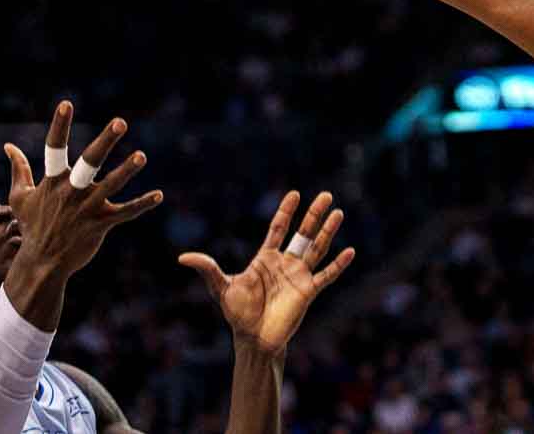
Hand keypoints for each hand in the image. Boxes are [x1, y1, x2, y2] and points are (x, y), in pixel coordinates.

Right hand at [4, 102, 162, 280]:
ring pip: (111, 186)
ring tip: (142, 156)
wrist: (41, 264)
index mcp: (53, 181)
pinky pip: (125, 213)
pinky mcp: (101, 224)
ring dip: (127, 170)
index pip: (55, 149)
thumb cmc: (33, 226)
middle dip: (105, 142)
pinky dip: (142, 204)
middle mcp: (71, 192)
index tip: (66, 104)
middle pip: (89, 162)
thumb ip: (19, 169)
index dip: (59, 126)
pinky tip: (158, 195)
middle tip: (121, 122)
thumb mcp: (21, 197)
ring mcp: (87, 208)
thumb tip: (8, 146)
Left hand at [179, 190, 354, 357]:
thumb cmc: (238, 314)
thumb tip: (183, 257)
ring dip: (328, 231)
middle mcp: (285, 263)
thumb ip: (208, 269)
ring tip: (338, 213)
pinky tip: (350, 251)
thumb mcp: (222, 287)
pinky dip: (338, 264)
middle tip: (325, 194)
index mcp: (266, 258)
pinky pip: (326, 275)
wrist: (253, 340)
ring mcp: (299, 276)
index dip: (286, 211)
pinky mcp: (308, 291)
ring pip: (317, 248)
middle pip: (303, 233)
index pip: (278, 228)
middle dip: (313, 214)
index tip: (294, 194)